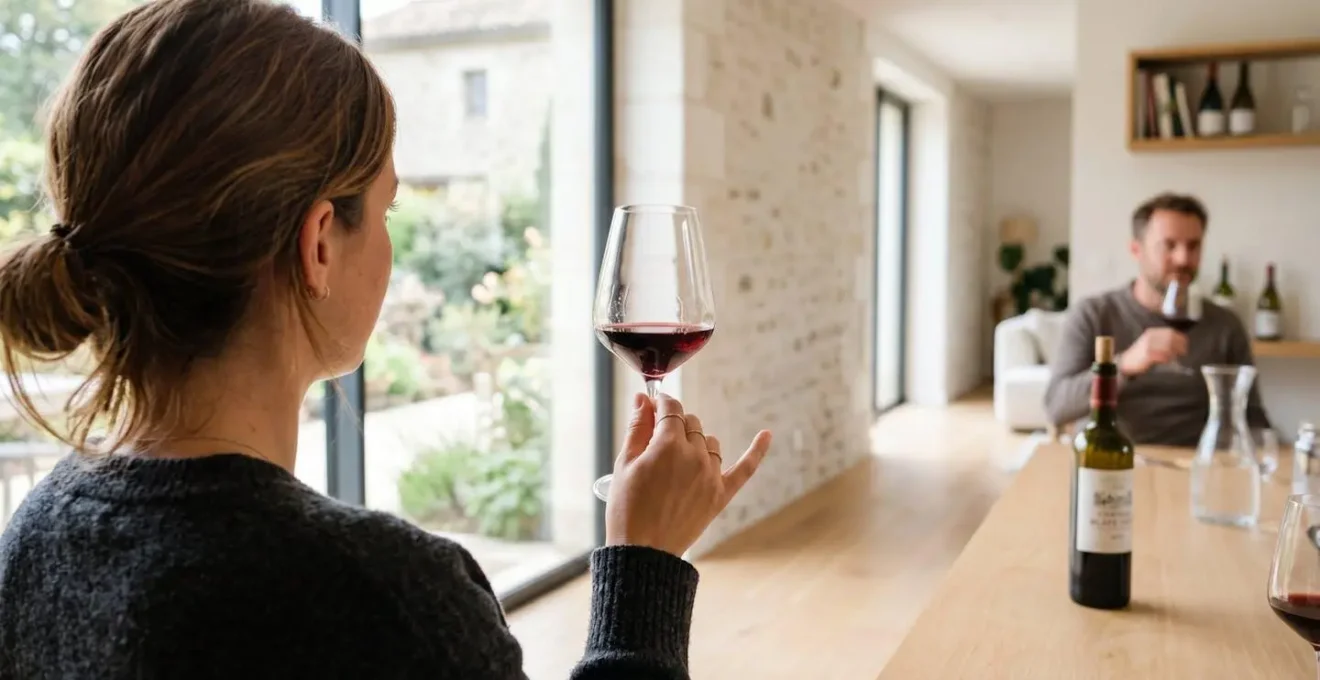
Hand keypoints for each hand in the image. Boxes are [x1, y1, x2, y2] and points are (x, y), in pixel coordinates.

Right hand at [605, 393, 772, 556]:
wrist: (644, 553)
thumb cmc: (627, 509)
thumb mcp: (624, 464)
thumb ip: (637, 427)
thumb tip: (642, 399)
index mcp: (668, 445)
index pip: (670, 408)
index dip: (659, 403)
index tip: (652, 406)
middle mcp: (695, 455)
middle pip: (690, 422)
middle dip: (674, 424)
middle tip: (656, 440)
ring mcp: (711, 475)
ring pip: (709, 441)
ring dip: (695, 441)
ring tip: (676, 459)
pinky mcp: (721, 494)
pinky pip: (746, 468)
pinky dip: (757, 451)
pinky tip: (767, 434)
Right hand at [1118, 327, 1187, 375]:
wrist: (1125, 362)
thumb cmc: (1140, 354)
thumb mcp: (1150, 343)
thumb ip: (1162, 341)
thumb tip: (1179, 344)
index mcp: (1152, 332)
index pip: (1171, 332)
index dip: (1180, 338)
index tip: (1184, 345)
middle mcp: (1151, 336)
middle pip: (1171, 338)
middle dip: (1179, 346)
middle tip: (1182, 353)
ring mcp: (1149, 345)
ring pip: (1168, 347)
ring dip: (1174, 353)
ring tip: (1175, 358)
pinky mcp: (1148, 354)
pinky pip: (1163, 355)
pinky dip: (1168, 359)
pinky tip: (1167, 361)